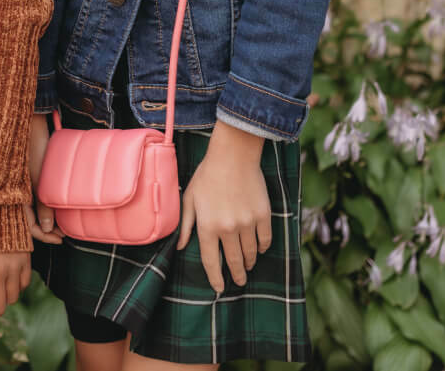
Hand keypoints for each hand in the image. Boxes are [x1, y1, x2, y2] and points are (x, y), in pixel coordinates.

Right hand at [26, 113, 61, 244]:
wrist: (27, 119)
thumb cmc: (33, 145)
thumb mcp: (41, 177)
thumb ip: (43, 204)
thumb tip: (47, 228)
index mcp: (14, 195)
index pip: (28, 226)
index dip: (44, 236)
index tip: (60, 239)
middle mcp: (15, 191)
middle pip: (28, 220)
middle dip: (46, 230)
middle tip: (62, 234)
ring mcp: (19, 183)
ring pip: (30, 209)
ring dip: (45, 218)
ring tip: (60, 223)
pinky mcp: (24, 174)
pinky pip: (31, 197)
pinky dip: (42, 204)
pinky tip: (53, 204)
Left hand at [177, 123, 271, 293]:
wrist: (233, 155)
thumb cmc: (208, 175)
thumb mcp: (189, 197)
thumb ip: (186, 224)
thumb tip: (179, 247)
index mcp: (207, 225)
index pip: (211, 260)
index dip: (215, 277)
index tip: (219, 288)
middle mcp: (227, 228)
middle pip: (233, 260)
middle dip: (237, 274)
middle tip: (239, 282)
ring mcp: (247, 223)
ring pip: (250, 253)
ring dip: (249, 262)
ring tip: (248, 265)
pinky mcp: (263, 215)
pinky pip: (265, 240)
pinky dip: (262, 247)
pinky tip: (259, 248)